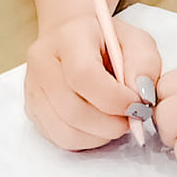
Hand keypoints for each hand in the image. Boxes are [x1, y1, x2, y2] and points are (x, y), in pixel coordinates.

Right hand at [23, 13, 164, 149]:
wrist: (71, 36)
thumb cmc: (105, 40)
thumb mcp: (135, 40)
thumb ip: (144, 64)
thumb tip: (140, 95)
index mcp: (67, 38)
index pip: (84, 75)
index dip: (114, 98)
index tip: (137, 104)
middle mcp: (42, 62)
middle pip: (73, 110)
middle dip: (111, 124)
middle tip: (131, 118)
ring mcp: (33, 88)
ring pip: (66, 131)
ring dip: (100, 135)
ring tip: (115, 121)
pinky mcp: (32, 109)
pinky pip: (59, 139)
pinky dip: (86, 140)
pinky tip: (98, 125)